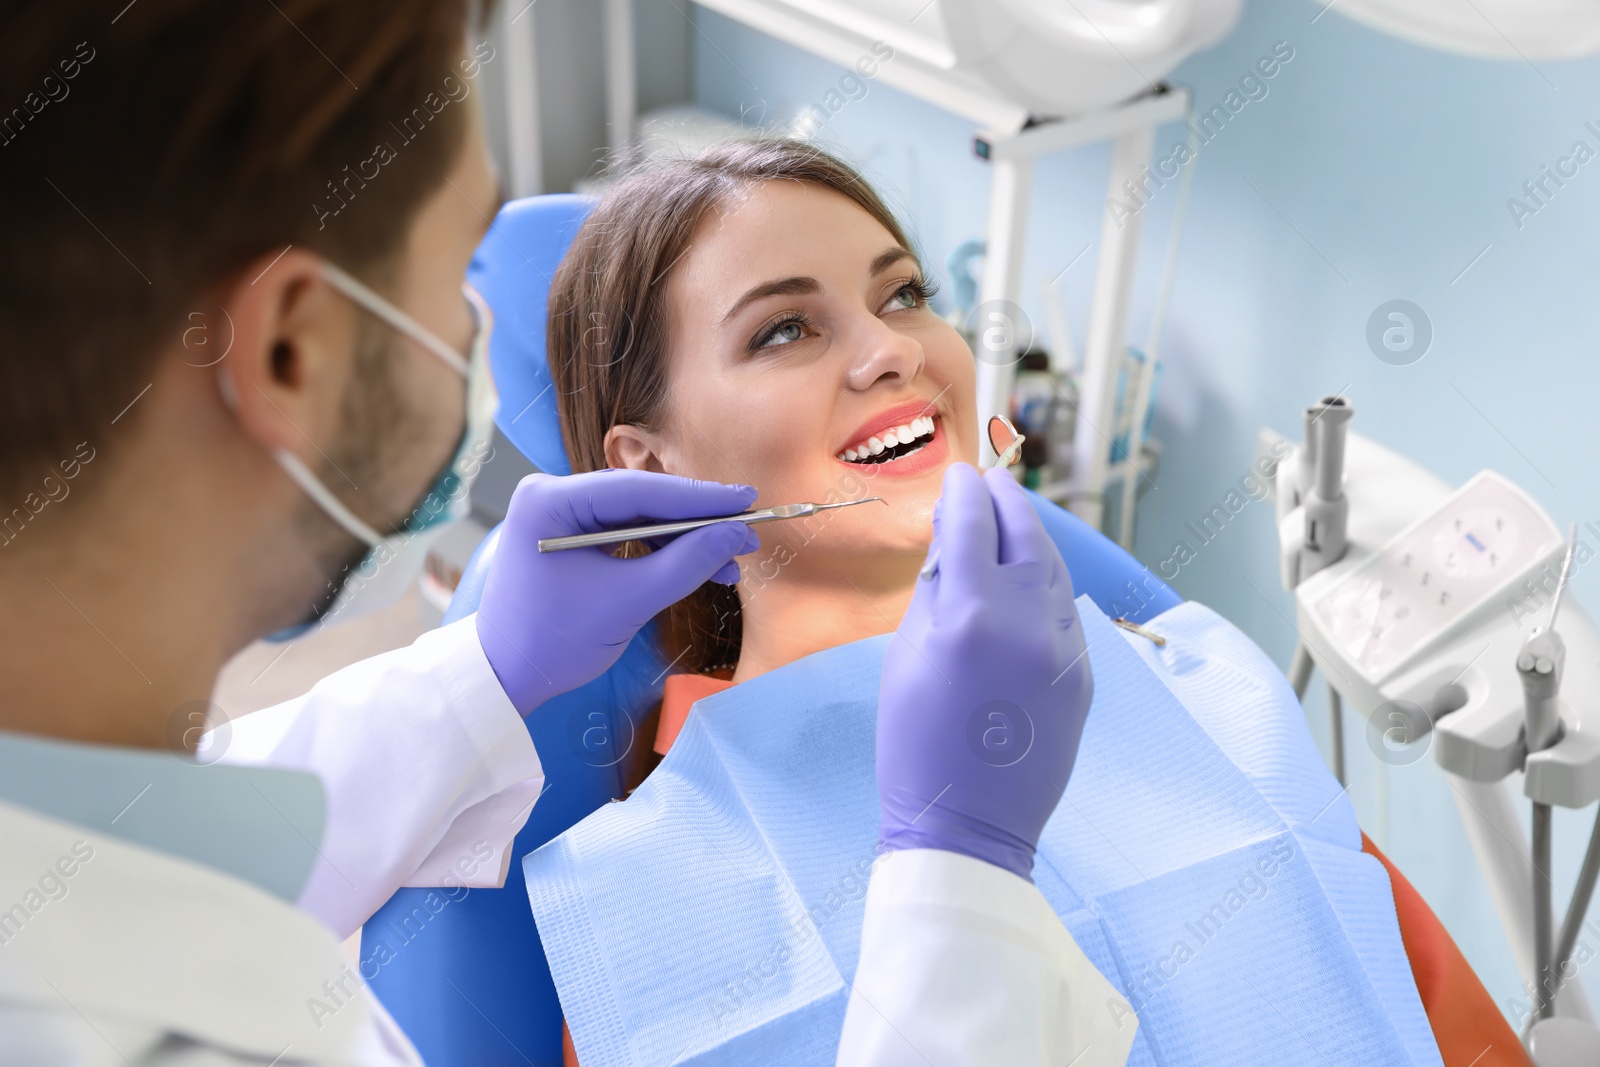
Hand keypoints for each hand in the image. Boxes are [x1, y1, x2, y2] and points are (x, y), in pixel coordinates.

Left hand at [475, 470, 759, 714]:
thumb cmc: (553, 642)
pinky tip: (699, 564)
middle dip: (695, 520)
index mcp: (550, 501)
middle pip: (640, 499)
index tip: (746, 500)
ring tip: (729, 561)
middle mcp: (551, 495)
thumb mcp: (628, 602)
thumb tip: (737, 535)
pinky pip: (624, 533)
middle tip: (745, 531)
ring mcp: (558, 514)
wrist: (504, 677)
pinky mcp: (569, 535)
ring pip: (637, 517)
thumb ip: (686, 564)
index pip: (638, 490)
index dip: (698, 497)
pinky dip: (660, 550)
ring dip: (683, 539)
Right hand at [876, 464, 1092, 880]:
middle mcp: (1027, 624)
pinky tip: (1026, 578)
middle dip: (1007, 502)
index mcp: (972, 616)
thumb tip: (954, 541)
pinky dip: (1044, 585)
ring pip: (1053, 571)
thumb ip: (935, 590)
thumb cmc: (914, 743)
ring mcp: (1064, 651)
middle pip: (1025, 536)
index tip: (958, 475)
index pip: (974, 525)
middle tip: (990, 482)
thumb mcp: (905, 656)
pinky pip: (1063, 613)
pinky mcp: (1081, 676)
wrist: (966, 824)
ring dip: (1031, 538)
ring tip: (1010, 520)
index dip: (964, 493)